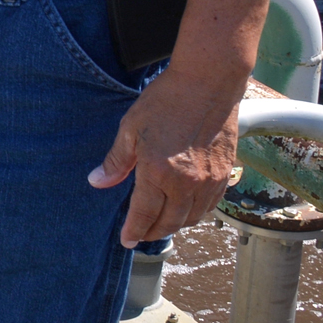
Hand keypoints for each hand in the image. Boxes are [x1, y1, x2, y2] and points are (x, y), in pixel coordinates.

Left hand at [87, 65, 240, 246]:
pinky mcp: (224, 174)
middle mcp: (187, 183)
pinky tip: (184, 209)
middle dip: (152, 232)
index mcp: (159, 171)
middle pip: (169, 223)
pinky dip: (195, 214)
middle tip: (140, 234)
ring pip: (191, 219)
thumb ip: (116, 161)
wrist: (208, 83)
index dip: (133, 230)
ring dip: (174, 226)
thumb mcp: (131, 127)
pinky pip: (209, 207)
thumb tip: (97, 182)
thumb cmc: (166, 100)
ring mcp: (209, 181)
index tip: (126, 240)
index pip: (144, 214)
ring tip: (159, 224)